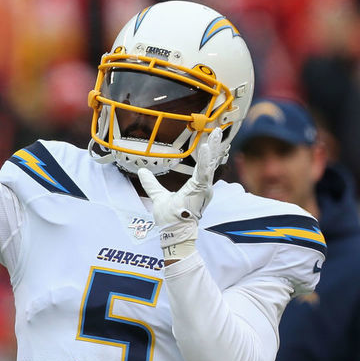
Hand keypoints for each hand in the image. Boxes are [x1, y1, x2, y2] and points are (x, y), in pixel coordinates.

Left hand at [138, 127, 226, 261]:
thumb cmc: (170, 218)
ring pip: (210, 164)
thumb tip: (142, 172)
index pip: (202, 166)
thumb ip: (151, 184)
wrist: (172, 230)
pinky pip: (204, 172)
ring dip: (213, 148)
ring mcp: (204, 188)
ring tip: (215, 133)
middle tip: (217, 130)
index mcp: (196, 187)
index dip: (206, 153)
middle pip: (210, 162)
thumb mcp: (158, 196)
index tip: (208, 139)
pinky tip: (206, 147)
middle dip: (215, 145)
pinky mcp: (201, 190)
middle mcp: (203, 186)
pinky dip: (205, 160)